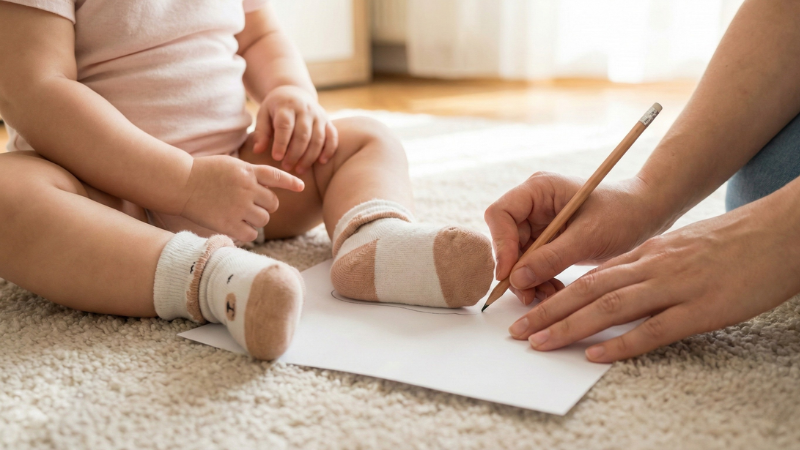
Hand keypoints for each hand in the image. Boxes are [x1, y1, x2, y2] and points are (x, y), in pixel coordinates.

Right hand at [179, 156, 303, 241]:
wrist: (181, 183)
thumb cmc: (204, 173)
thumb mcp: (231, 164)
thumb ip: (250, 173)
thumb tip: (268, 187)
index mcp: (248, 172)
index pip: (276, 176)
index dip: (290, 182)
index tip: (301, 187)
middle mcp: (247, 188)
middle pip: (273, 204)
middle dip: (265, 206)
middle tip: (250, 206)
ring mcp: (239, 206)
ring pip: (263, 220)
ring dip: (256, 220)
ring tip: (240, 215)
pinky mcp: (229, 223)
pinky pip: (251, 234)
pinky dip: (247, 233)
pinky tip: (236, 227)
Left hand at [252, 85, 337, 174]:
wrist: (295, 93)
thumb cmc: (276, 108)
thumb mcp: (264, 115)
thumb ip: (261, 132)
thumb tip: (257, 150)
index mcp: (287, 106)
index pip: (285, 126)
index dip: (281, 143)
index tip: (276, 158)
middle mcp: (305, 110)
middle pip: (303, 134)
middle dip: (295, 153)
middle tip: (286, 167)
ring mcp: (319, 115)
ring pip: (318, 138)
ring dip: (310, 156)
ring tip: (300, 170)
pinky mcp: (328, 121)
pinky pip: (332, 136)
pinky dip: (329, 150)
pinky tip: (322, 162)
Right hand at [485, 172, 666, 304]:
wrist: (646, 216)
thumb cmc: (623, 214)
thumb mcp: (589, 236)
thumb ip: (551, 257)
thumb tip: (516, 279)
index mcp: (539, 190)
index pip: (501, 214)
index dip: (500, 245)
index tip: (508, 274)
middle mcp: (533, 205)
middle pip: (506, 240)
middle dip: (516, 270)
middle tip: (529, 295)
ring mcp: (539, 224)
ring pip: (517, 257)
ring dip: (528, 280)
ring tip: (549, 295)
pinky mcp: (548, 241)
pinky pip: (532, 265)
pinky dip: (540, 281)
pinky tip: (555, 290)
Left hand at [506, 199, 799, 361]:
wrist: (781, 232)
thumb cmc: (733, 243)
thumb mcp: (680, 248)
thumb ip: (648, 266)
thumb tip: (620, 286)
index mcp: (647, 254)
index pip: (590, 274)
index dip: (555, 293)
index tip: (528, 308)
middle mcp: (652, 267)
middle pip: (588, 289)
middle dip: (547, 311)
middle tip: (516, 330)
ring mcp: (675, 286)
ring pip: (610, 307)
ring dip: (569, 326)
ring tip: (538, 343)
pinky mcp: (701, 309)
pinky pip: (654, 329)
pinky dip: (622, 342)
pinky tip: (595, 354)